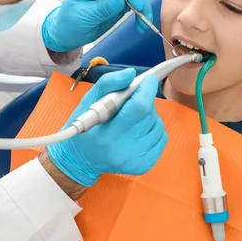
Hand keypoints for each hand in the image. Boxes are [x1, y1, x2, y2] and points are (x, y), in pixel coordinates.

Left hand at [41, 0, 152, 52]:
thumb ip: (102, 8)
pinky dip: (142, 13)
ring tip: (143, 24)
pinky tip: (141, 25)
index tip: (137, 3)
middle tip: (144, 16)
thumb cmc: (70, 22)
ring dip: (143, 6)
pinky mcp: (120, 4)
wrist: (67, 34)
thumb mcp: (83, 16)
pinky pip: (136, 4)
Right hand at [48, 68, 167, 186]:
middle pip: (149, 115)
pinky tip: (138, 130)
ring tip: (130, 119)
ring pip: (158, 125)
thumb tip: (132, 74)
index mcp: (108, 135)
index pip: (139, 108)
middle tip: (128, 104)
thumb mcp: (88, 101)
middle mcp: (124, 151)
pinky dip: (153, 129)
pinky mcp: (144, 166)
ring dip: (148, 116)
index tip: (148, 79)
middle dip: (143, 102)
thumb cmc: (84, 127)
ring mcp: (136, 161)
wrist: (80, 159)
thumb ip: (109, 83)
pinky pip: (161, 138)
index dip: (146, 90)